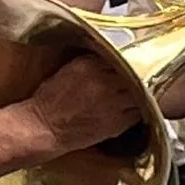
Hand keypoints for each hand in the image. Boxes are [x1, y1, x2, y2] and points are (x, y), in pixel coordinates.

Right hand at [25, 53, 143, 150]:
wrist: (42, 127)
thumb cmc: (49, 101)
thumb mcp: (67, 70)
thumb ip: (91, 63)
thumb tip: (113, 60)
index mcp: (87, 65)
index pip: (122, 56)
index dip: (128, 61)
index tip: (131, 63)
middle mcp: (102, 82)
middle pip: (136, 73)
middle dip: (139, 75)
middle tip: (140, 78)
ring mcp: (112, 103)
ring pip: (142, 92)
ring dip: (142, 92)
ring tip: (139, 93)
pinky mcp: (117, 122)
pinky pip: (140, 112)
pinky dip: (140, 109)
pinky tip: (133, 108)